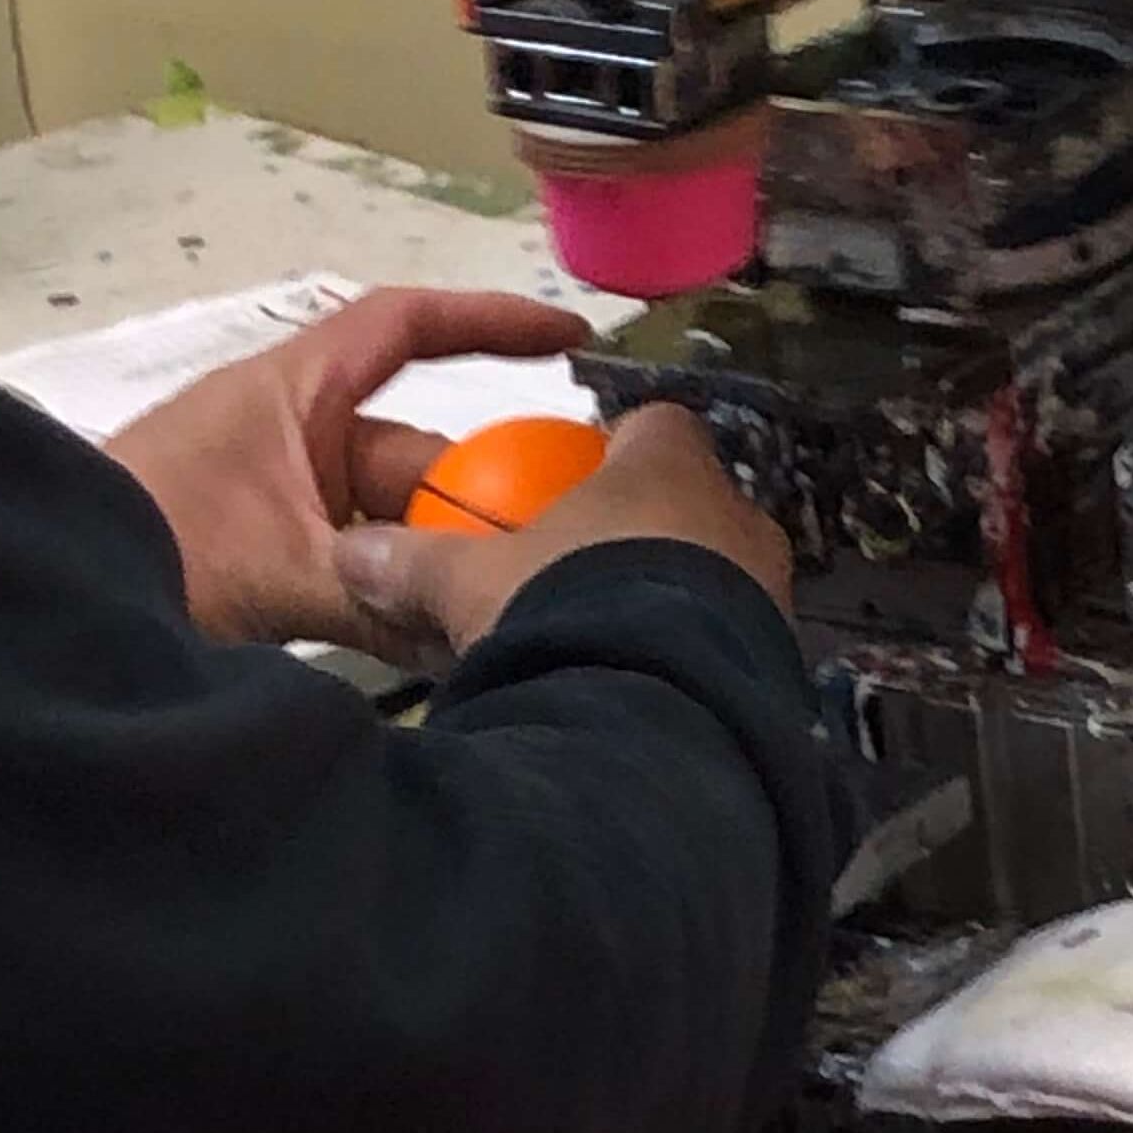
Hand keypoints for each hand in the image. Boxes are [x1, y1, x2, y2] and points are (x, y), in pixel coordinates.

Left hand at [105, 285, 591, 649]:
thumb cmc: (149, 545)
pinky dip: (399, 590)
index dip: (492, 323)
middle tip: (541, 547)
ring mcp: (286, 492)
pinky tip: (440, 632)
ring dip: (438, 558)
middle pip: (420, 450)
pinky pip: (362, 558)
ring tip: (496, 603)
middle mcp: (297, 431)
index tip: (569, 339)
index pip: (408, 327)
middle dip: (478, 498)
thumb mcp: (280, 571)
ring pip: (396, 514)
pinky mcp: (274, 547)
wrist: (57, 596)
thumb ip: (385, 599)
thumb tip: (476, 627)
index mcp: (296, 393)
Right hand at [333, 402, 793, 661]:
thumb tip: (352, 553)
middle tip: (584, 569)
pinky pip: (735, 632)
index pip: (654, 424)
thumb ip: (416, 561)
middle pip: (690, 498)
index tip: (577, 479)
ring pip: (719, 567)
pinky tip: (650, 679)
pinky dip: (697, 645)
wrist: (655, 709)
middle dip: (644, 527)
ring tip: (614, 633)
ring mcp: (768, 581)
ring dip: (675, 590)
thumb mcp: (472, 582)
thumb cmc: (563, 606)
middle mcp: (736, 509)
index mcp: (668, 462)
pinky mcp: (780, 649)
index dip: (616, 446)